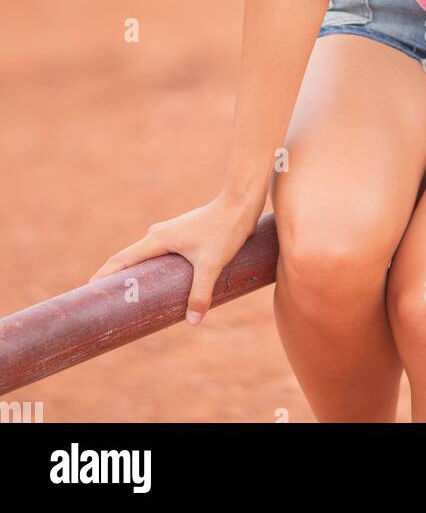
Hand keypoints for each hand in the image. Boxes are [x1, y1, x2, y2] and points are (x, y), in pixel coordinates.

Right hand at [87, 192, 262, 324]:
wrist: (241, 202)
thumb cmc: (225, 229)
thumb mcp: (212, 265)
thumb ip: (200, 293)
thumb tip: (192, 321)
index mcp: (157, 238)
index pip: (122, 260)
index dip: (103, 276)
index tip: (87, 291)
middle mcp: (158, 233)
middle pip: (129, 259)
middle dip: (115, 279)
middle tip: (103, 303)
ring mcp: (170, 233)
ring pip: (145, 257)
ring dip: (134, 275)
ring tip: (126, 298)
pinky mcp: (182, 235)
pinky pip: (159, 255)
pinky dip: (151, 270)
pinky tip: (158, 285)